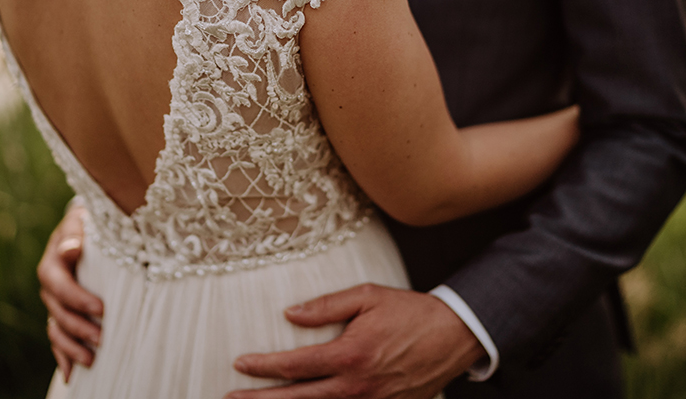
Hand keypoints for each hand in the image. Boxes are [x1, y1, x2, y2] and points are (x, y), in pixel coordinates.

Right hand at [37, 203, 104, 382]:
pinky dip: (63, 356)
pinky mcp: (61, 315)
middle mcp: (49, 288)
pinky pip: (57, 339)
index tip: (101, 309)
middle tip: (103, 339)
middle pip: (58, 313)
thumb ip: (75, 233)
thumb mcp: (81, 223)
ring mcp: (53, 304)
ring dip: (72, 347)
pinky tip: (72, 374)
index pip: (59, 285)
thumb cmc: (88, 225)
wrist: (86, 229)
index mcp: (52, 265)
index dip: (77, 299)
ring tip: (92, 361)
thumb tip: (71, 247)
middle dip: (80, 328)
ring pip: (56, 330)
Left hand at [227, 284, 484, 398]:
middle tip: (231, 397)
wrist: (454, 336)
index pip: (295, 366)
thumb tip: (290, 314)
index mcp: (350, 355)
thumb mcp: (368, 296)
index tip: (239, 364)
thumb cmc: (409, 311)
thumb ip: (327, 306)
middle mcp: (357, 386)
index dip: (263, 367)